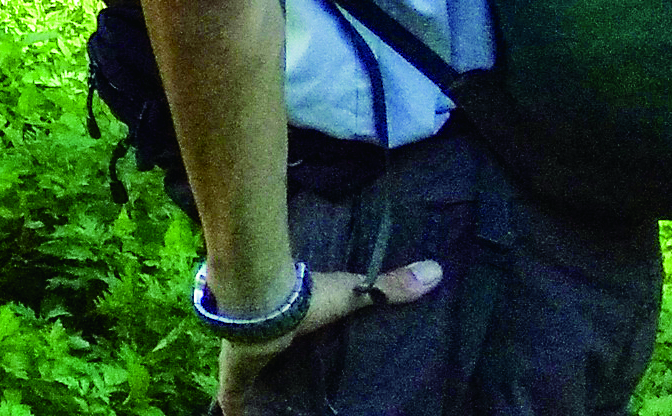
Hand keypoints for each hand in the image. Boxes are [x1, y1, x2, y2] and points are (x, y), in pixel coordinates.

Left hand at [212, 262, 443, 410]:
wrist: (259, 304)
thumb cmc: (301, 299)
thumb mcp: (351, 293)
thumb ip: (388, 287)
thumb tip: (437, 270)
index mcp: (290, 324)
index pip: (298, 339)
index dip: (301, 348)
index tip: (313, 359)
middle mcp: (266, 341)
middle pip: (275, 362)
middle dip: (281, 373)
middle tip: (300, 388)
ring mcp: (248, 361)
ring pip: (253, 382)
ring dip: (261, 392)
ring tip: (277, 406)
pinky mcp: (235, 378)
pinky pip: (234, 401)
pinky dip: (235, 410)